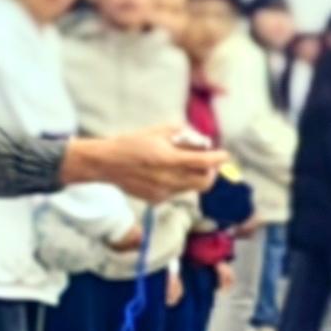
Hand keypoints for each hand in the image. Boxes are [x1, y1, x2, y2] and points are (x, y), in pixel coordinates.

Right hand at [67, 124, 218, 202]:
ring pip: (191, 189)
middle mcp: (168, 178)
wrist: (106, 163)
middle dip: (211, 173)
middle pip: (205, 182)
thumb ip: (183, 134)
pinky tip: (164, 174)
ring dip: (193, 177)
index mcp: (168, 159)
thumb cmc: (132, 143)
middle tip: (208, 164)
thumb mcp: (157, 131)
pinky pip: (176, 193)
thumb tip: (203, 141)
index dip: (218, 159)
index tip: (224, 155)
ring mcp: (162, 192)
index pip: (204, 163)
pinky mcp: (156, 200)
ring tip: (182, 165)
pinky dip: (178, 183)